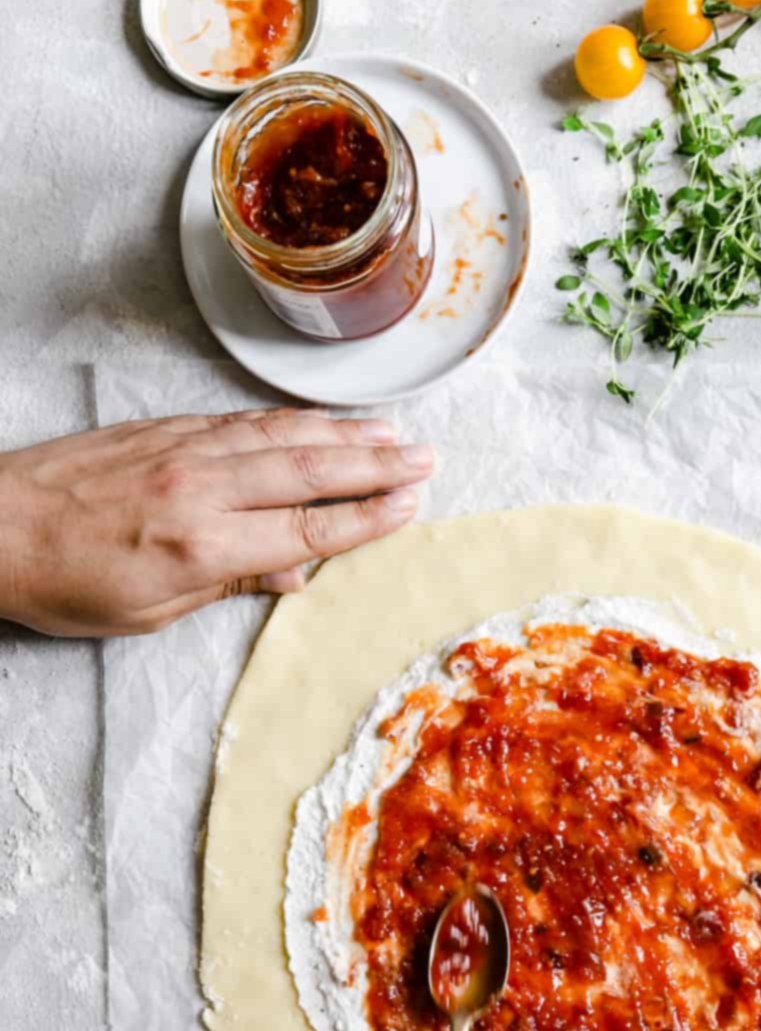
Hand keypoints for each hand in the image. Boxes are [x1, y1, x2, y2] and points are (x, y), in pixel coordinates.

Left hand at [0, 408, 433, 636]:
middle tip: (428, 459)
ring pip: (282, 435)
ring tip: (395, 432)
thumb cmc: (63, 583)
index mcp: (202, 543)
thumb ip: (227, 582)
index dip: (367, 517)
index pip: (308, 527)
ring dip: (345, 433)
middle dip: (376, 463)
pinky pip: (243, 421)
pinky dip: (291, 421)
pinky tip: (321, 422)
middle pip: (309, 469)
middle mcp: (201, 487)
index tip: (411, 505)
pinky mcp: (164, 429)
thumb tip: (294, 570)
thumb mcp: (150, 610)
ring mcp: (183, 450)